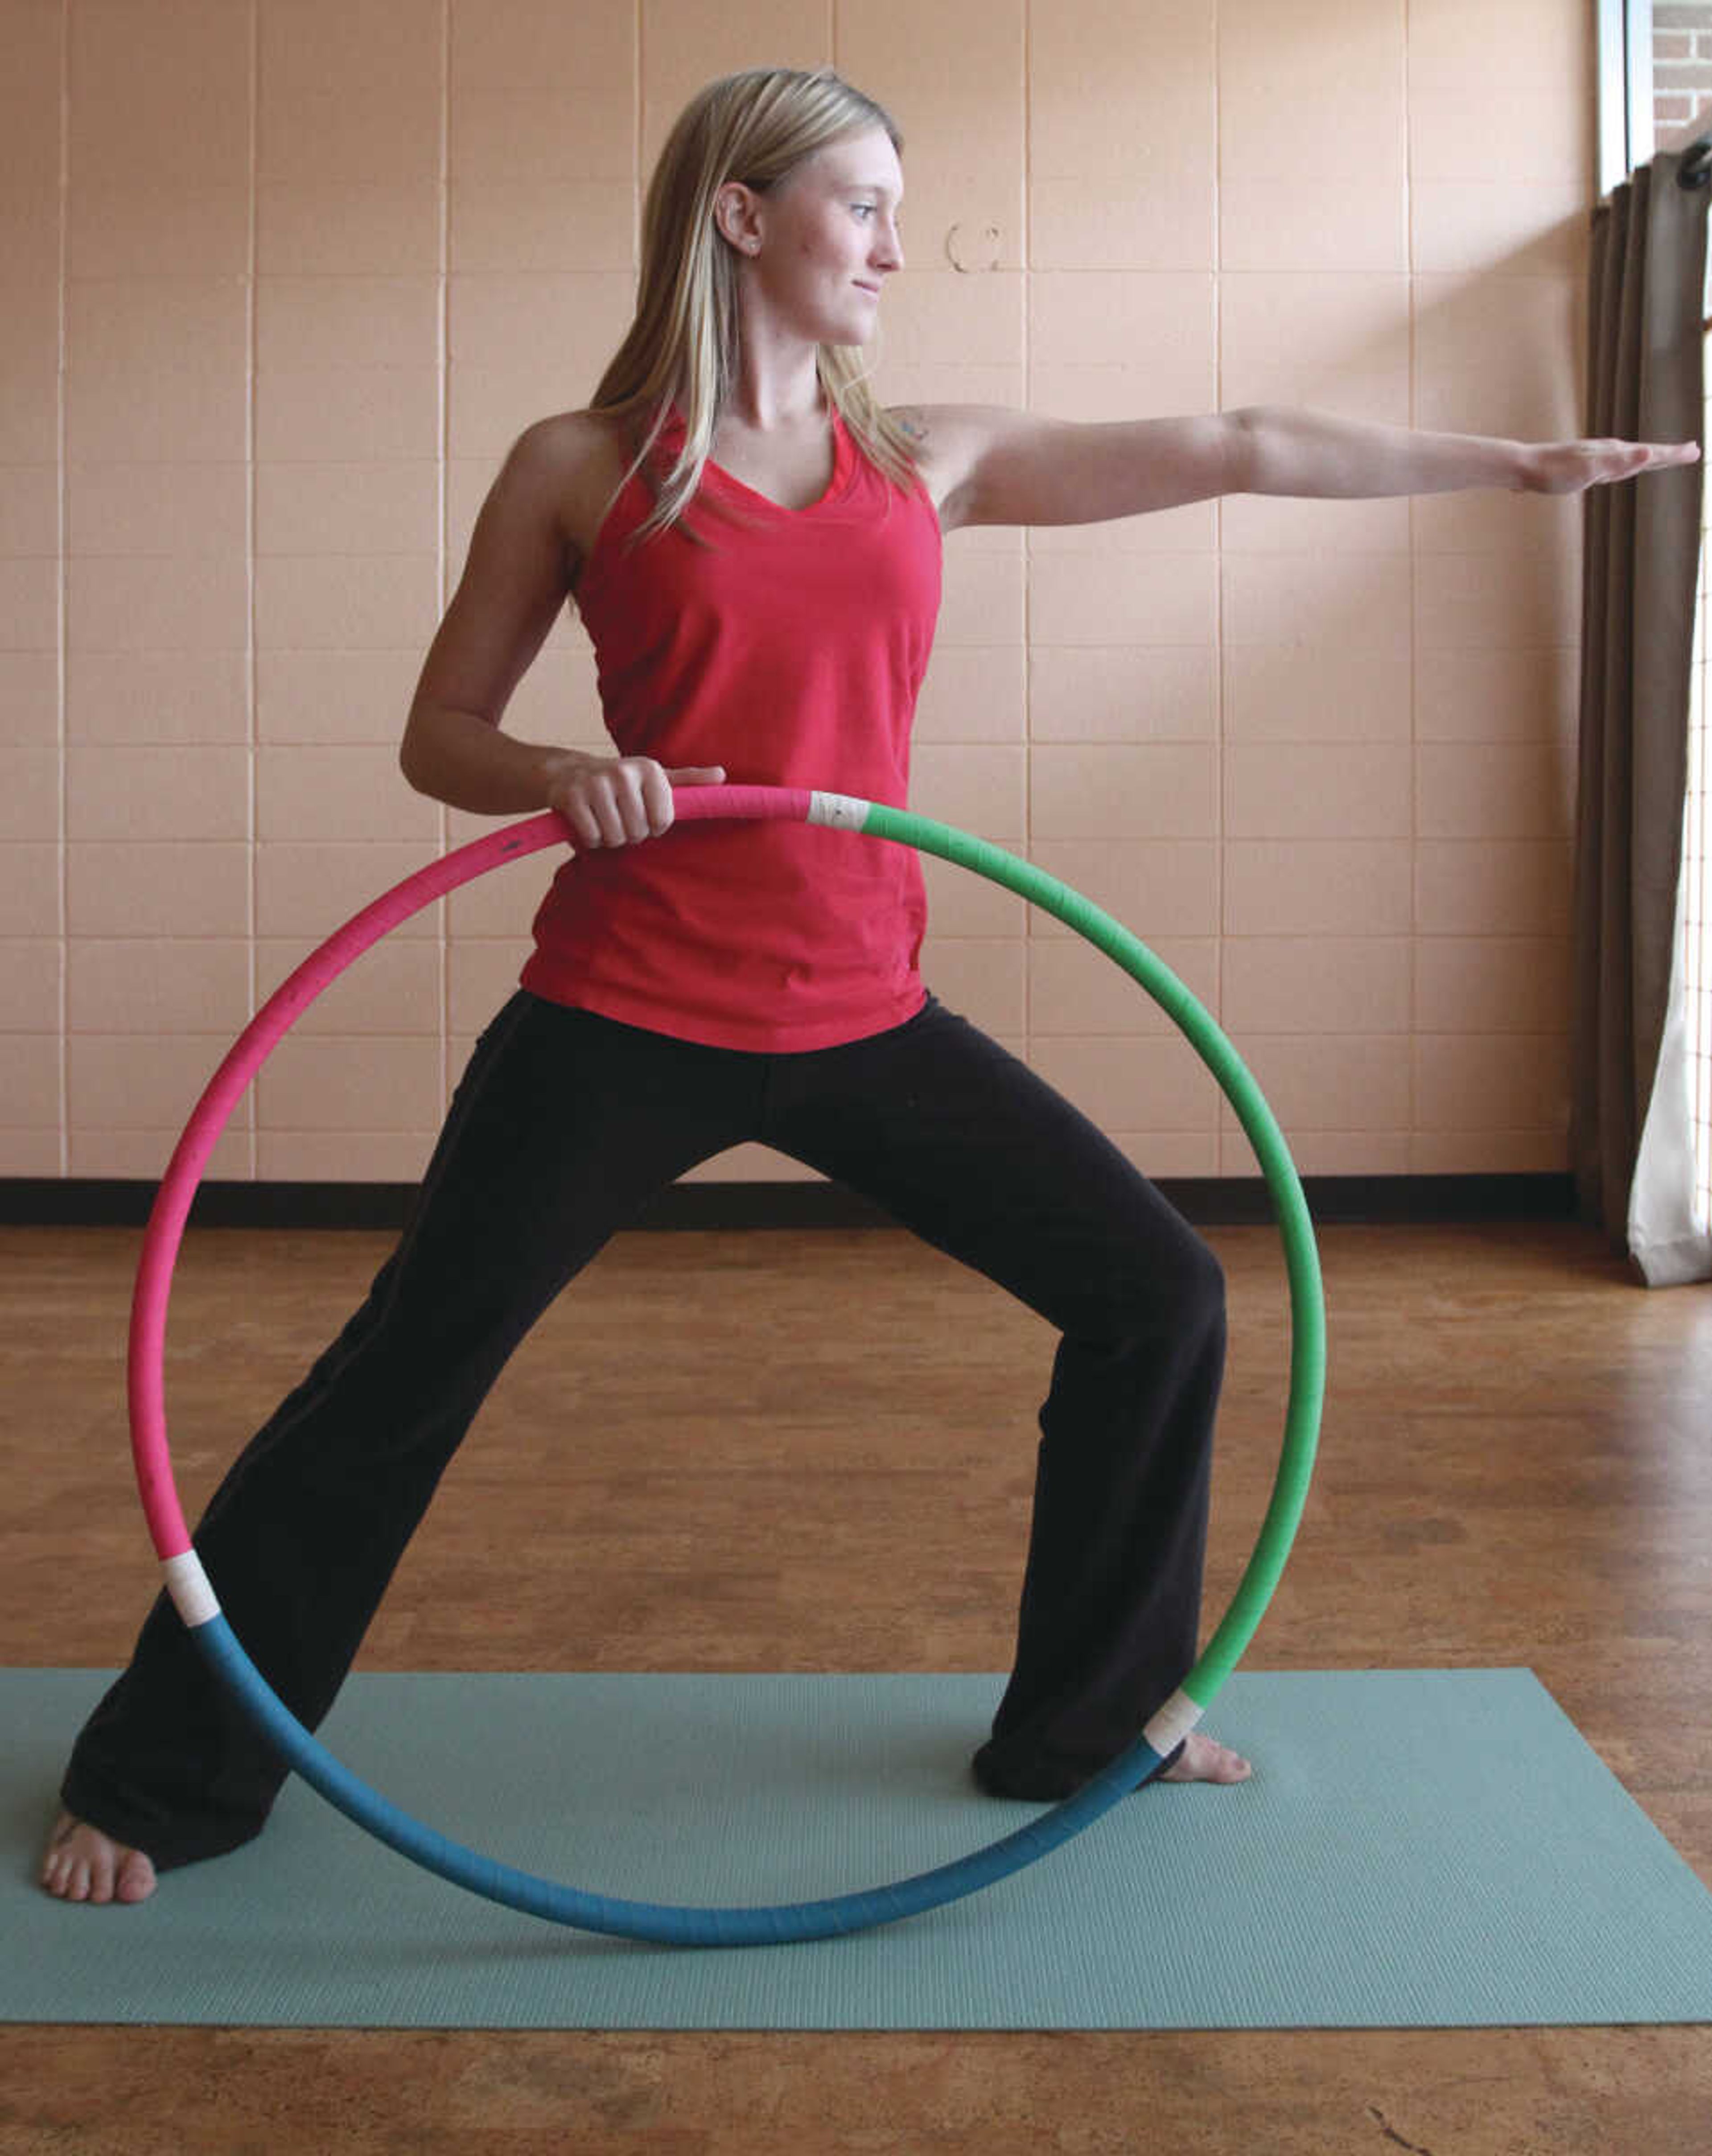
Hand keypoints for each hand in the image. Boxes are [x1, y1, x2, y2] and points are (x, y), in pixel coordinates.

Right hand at [544, 753, 725, 848]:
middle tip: (619, 818)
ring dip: (609, 838)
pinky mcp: (572, 797)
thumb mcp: (655, 778)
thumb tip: (721, 775)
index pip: (662, 821)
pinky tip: (587, 822)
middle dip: (629, 833)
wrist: (569, 771)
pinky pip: (591, 837)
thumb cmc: (621, 782)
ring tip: (604, 820)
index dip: (652, 827)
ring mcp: (596, 784)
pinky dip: (589, 839)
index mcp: (649, 770)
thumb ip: (688, 781)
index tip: (643, 815)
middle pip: (638, 831)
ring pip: (614, 837)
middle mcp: (623, 773)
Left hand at [1513, 437, 1700, 494]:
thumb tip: (1649, 451)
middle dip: (1669, 454)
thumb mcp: (1590, 470)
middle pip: (1645, 454)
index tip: (1695, 451)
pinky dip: (1624, 465)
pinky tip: (1620, 467)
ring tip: (1663, 457)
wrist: (1523, 467)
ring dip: (1649, 458)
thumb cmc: (1555, 472)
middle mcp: (1607, 453)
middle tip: (1692, 451)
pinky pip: (1612, 466)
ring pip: (1630, 459)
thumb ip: (1619, 463)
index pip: (1652, 454)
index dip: (1674, 454)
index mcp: (1614, 454)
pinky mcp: (1582, 466)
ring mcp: (1595, 459)